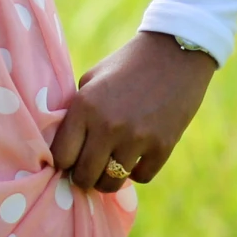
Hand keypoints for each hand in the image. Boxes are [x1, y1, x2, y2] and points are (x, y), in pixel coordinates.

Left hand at [49, 30, 216, 191]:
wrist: (175, 53)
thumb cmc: (126, 65)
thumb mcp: (91, 79)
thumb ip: (76, 110)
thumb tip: (62, 144)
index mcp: (84, 106)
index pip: (61, 156)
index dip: (62, 163)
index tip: (68, 161)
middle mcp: (107, 125)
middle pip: (84, 176)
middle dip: (83, 178)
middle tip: (87, 171)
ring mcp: (136, 138)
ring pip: (111, 183)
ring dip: (107, 180)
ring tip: (108, 169)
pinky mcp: (163, 146)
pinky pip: (141, 177)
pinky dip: (136, 172)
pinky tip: (134, 158)